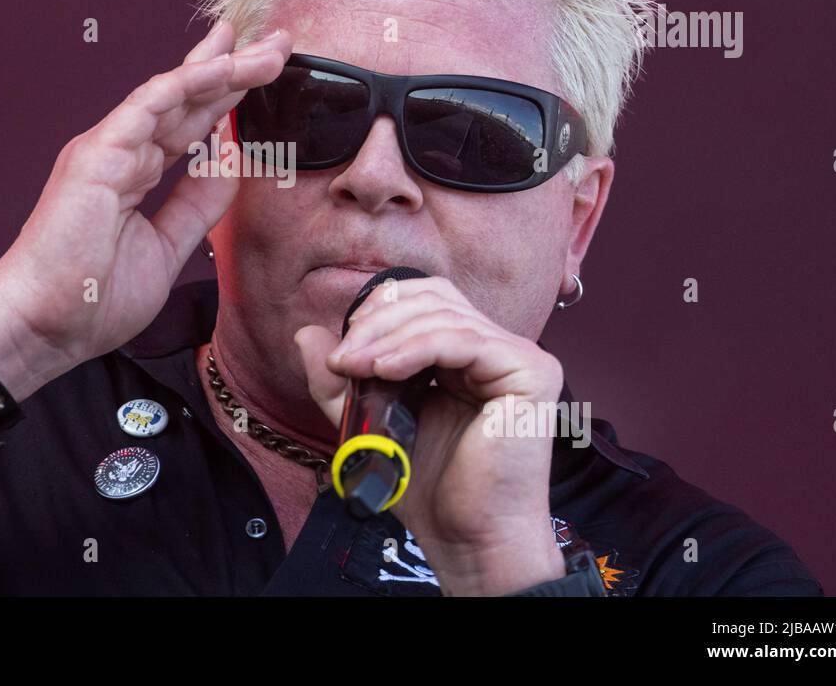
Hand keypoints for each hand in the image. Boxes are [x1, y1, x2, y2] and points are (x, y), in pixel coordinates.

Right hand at [0, 21, 292, 393]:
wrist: (44, 326)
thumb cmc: (90, 298)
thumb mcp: (167, 247)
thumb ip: (197, 204)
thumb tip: (230, 164)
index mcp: (133, 173)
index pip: (188, 123)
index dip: (226, 97)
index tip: (264, 75)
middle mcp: (121, 151)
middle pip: (187, 99)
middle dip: (234, 70)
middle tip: (277, 43)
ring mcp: (109, 148)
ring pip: (174, 93)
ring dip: (224, 69)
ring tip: (268, 50)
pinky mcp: (99, 152)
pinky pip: (150, 104)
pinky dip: (189, 82)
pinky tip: (225, 67)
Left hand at [293, 276, 567, 595]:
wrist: (468, 538)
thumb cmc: (429, 487)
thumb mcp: (368, 422)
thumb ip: (338, 381)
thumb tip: (305, 334)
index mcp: (469, 353)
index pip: (425, 300)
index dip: (379, 311)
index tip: (339, 349)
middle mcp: (499, 348)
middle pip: (434, 298)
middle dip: (377, 321)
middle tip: (340, 358)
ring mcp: (519, 357)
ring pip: (444, 316)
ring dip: (386, 337)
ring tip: (351, 367)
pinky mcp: (530, 372)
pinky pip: (463, 340)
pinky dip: (415, 348)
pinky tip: (382, 369)